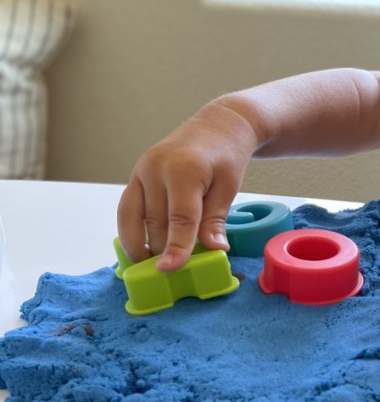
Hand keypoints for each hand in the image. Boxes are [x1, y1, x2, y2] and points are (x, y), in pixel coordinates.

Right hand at [117, 101, 258, 270]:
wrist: (217, 126)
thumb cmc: (226, 157)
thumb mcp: (229, 187)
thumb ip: (216, 219)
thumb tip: (215, 250)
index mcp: (185, 169)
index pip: (180, 217)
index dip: (176, 246)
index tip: (170, 269)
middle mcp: (156, 168)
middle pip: (155, 221)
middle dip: (161, 249)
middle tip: (171, 275)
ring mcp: (141, 169)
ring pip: (133, 217)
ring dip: (141, 244)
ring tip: (151, 267)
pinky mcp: (135, 174)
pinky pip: (127, 208)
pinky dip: (131, 230)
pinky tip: (141, 248)